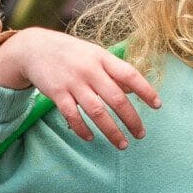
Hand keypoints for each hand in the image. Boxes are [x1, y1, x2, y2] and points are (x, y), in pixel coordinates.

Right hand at [0, 27, 159, 148]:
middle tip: (141, 135)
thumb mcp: (95, 55)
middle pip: (116, 99)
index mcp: (103, 58)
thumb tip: (133, 90)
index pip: (130, 75)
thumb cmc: (71, 53)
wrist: (35, 48)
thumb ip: (113, 71)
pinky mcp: (57, 93)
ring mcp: (73, 82)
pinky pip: (73, 116)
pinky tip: (90, 138)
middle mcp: (90, 70)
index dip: (146, 91)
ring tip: (122, 144)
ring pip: (97, 111)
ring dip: (111, 131)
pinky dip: (82, 129)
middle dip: (131, 120)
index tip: (157, 106)